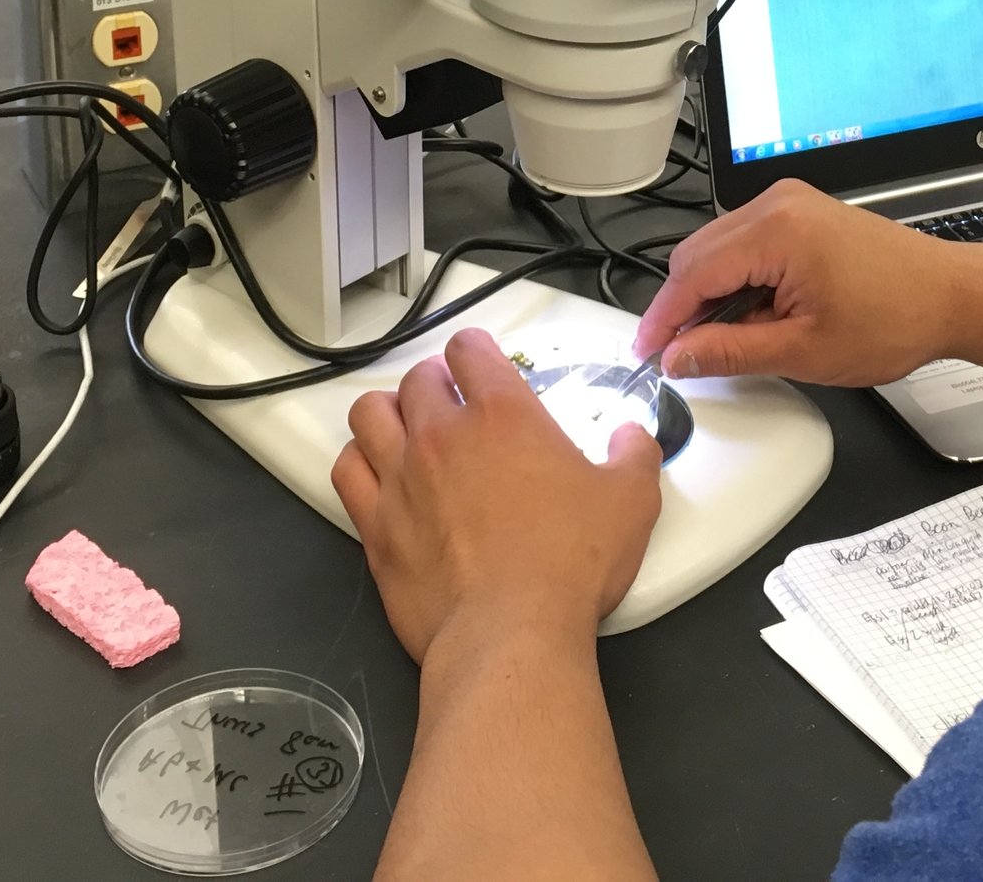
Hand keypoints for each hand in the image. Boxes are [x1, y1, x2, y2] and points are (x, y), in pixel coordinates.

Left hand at [333, 329, 661, 662]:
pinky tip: (376, 472)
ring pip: (370, 414)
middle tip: (451, 401)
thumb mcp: (630, 501)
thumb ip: (635, 455)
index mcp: (503, 416)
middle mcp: (442, 436)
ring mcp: (401, 479)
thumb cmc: (567, 565)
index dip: (476, 350)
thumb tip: (634, 437)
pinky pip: (347, 471)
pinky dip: (359, 461)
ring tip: (406, 427)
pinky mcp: (375, 525)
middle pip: (417, 378)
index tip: (482, 363)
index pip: (470, 350)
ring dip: (388, 412)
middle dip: (435, 381)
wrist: (509, 633)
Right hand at [634, 179, 982, 386]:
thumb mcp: (803, 350)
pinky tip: (753, 316)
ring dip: (713, 294)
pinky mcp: (803, 214)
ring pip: (720, 249)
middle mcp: (778, 204)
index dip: (664, 319)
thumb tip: (680, 356)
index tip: (648, 352)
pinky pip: (747, 244)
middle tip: (681, 355)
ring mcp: (792, 204)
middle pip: (698, 255)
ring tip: (728, 341)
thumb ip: (730, 352)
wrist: (952, 296)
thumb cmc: (896, 317)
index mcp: (776, 230)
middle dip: (684, 307)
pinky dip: (739, 280)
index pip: (692, 273)